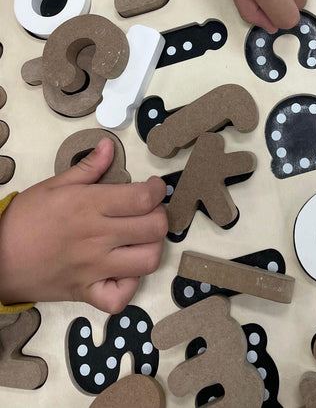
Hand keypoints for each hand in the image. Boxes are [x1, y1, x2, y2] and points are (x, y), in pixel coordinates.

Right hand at [0, 138, 166, 313]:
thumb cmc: (25, 218)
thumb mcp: (54, 185)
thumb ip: (87, 167)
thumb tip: (109, 145)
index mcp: (90, 206)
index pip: (143, 198)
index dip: (157, 190)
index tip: (154, 188)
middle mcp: (97, 237)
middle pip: (154, 228)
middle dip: (160, 216)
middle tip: (149, 213)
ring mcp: (94, 268)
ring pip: (147, 262)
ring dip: (152, 248)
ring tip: (141, 239)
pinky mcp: (86, 292)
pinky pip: (120, 299)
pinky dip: (128, 287)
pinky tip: (123, 272)